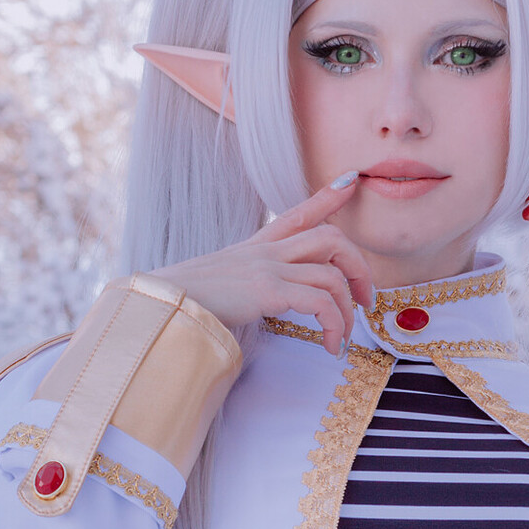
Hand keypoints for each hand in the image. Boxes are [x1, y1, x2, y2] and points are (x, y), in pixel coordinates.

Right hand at [163, 175, 373, 355]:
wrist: (163, 305)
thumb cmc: (189, 302)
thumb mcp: (221, 284)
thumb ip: (246, 285)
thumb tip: (258, 304)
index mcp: (255, 247)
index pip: (297, 213)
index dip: (327, 196)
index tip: (351, 181)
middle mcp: (265, 250)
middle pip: (330, 238)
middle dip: (358, 267)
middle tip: (365, 300)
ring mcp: (267, 267)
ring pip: (332, 274)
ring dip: (348, 310)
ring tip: (344, 337)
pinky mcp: (267, 290)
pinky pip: (320, 302)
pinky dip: (334, 326)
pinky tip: (330, 346)